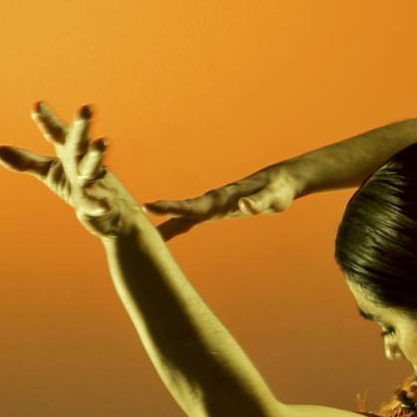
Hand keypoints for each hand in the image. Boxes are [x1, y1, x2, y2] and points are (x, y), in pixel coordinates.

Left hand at [0, 101, 144, 239]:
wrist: (114, 215)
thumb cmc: (79, 187)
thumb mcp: (50, 172)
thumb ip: (26, 161)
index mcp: (69, 152)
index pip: (57, 134)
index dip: (48, 122)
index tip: (36, 106)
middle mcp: (82, 162)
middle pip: (80, 143)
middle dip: (82, 126)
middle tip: (86, 107)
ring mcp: (95, 182)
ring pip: (95, 166)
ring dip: (97, 154)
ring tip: (102, 142)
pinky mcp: (103, 205)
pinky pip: (101, 205)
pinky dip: (101, 205)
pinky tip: (105, 205)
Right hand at [142, 160, 299, 241]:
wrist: (281, 182)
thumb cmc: (278, 190)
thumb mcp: (272, 198)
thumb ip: (258, 202)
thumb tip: (244, 205)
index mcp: (222, 200)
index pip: (194, 207)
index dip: (172, 208)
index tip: (149, 207)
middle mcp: (215, 202)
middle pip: (184, 211)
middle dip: (162, 215)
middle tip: (136, 218)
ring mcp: (216, 206)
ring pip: (186, 216)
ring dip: (166, 223)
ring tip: (145, 234)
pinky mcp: (220, 210)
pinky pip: (195, 218)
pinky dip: (179, 223)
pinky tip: (168, 231)